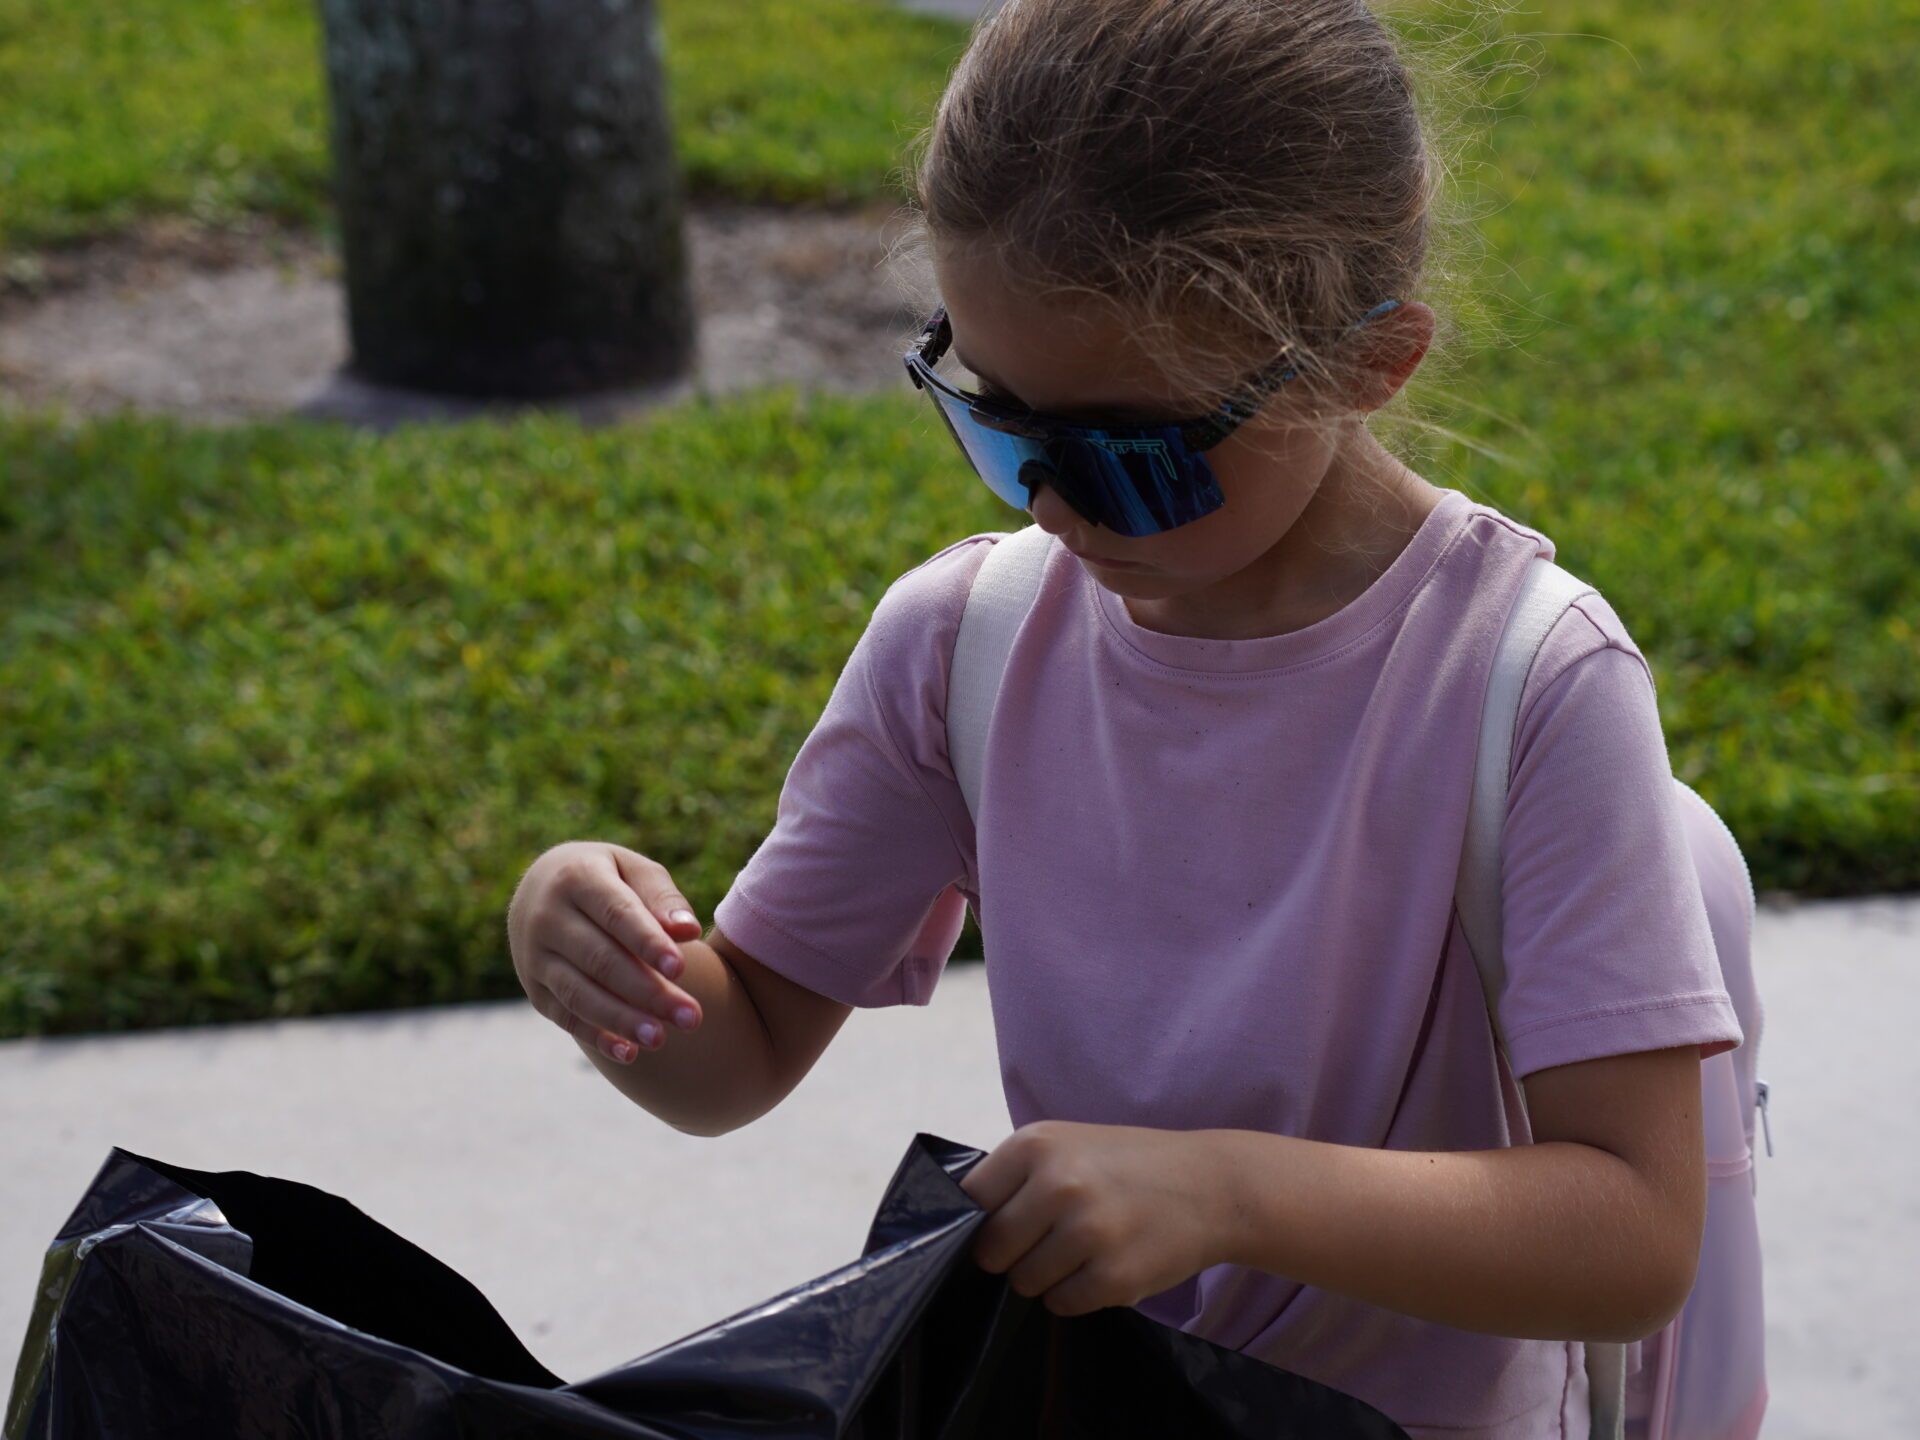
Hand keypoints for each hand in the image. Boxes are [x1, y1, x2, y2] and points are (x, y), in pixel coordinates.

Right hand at [507, 841, 705, 1063]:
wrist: (541, 889)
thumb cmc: (607, 878)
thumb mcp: (632, 869)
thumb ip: (661, 897)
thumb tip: (688, 931)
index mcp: (577, 878)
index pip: (616, 914)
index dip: (647, 942)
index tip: (681, 969)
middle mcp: (547, 917)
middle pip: (600, 960)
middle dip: (647, 992)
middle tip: (691, 1018)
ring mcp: (535, 956)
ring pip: (579, 994)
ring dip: (622, 1020)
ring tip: (661, 1038)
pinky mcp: (534, 989)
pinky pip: (565, 1016)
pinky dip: (597, 1037)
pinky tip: (631, 1053)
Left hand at [958, 1120, 1228, 1318]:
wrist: (1212, 1186)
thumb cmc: (1127, 1166)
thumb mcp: (1068, 1145)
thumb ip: (1015, 1178)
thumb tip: (956, 1227)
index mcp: (1036, 1144)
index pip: (969, 1203)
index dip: (982, 1222)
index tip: (1005, 1224)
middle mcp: (1058, 1184)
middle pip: (991, 1251)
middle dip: (1012, 1255)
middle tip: (1049, 1240)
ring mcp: (1088, 1231)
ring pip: (1024, 1282)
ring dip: (1047, 1276)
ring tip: (1084, 1248)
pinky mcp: (1114, 1276)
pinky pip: (1061, 1305)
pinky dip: (1076, 1295)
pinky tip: (1105, 1266)